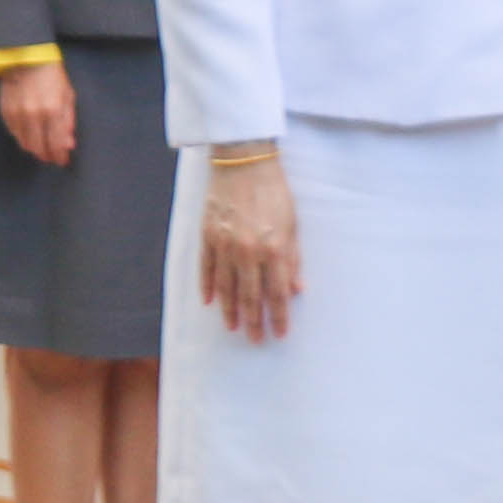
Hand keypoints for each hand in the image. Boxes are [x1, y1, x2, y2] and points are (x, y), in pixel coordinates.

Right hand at [0, 59, 81, 164]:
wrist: (25, 58)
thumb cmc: (51, 76)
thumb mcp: (67, 96)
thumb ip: (68, 121)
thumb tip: (69, 144)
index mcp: (53, 110)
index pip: (56, 144)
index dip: (60, 156)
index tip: (62, 160)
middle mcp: (34, 114)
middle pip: (39, 148)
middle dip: (47, 156)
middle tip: (52, 158)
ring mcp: (17, 113)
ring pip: (25, 143)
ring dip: (35, 148)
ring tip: (42, 147)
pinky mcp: (6, 111)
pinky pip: (14, 133)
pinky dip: (23, 137)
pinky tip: (30, 134)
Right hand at [196, 152, 300, 343]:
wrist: (243, 162)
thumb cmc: (274, 192)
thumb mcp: (293, 225)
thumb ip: (293, 259)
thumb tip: (296, 288)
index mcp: (273, 249)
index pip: (277, 293)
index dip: (278, 316)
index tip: (280, 334)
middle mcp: (248, 251)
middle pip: (249, 296)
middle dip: (253, 321)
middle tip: (255, 340)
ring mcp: (224, 244)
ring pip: (226, 286)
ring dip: (229, 310)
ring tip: (232, 327)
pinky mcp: (208, 235)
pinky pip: (206, 267)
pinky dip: (207, 286)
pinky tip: (209, 301)